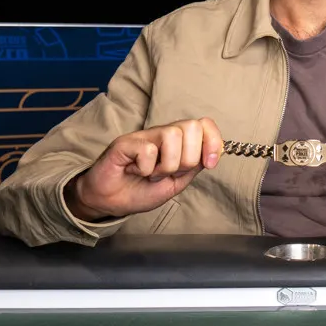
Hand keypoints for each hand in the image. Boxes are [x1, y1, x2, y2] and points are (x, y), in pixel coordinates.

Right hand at [66, 118, 223, 220]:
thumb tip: (213, 153)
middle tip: (169, 172)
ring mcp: (145, 136)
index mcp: (179, 141)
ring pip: (172, 136)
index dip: (213, 141)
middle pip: (192, 127)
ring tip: (152, 174)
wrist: (112, 201)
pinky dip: (145, 169)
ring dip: (166, 165)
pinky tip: (135, 171)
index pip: (204, 124)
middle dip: (187, 159)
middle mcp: (163, 133)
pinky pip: (148, 150)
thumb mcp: (177, 182)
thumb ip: (194, 167)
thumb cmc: (142, 190)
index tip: (210, 163)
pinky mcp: (125, 142)